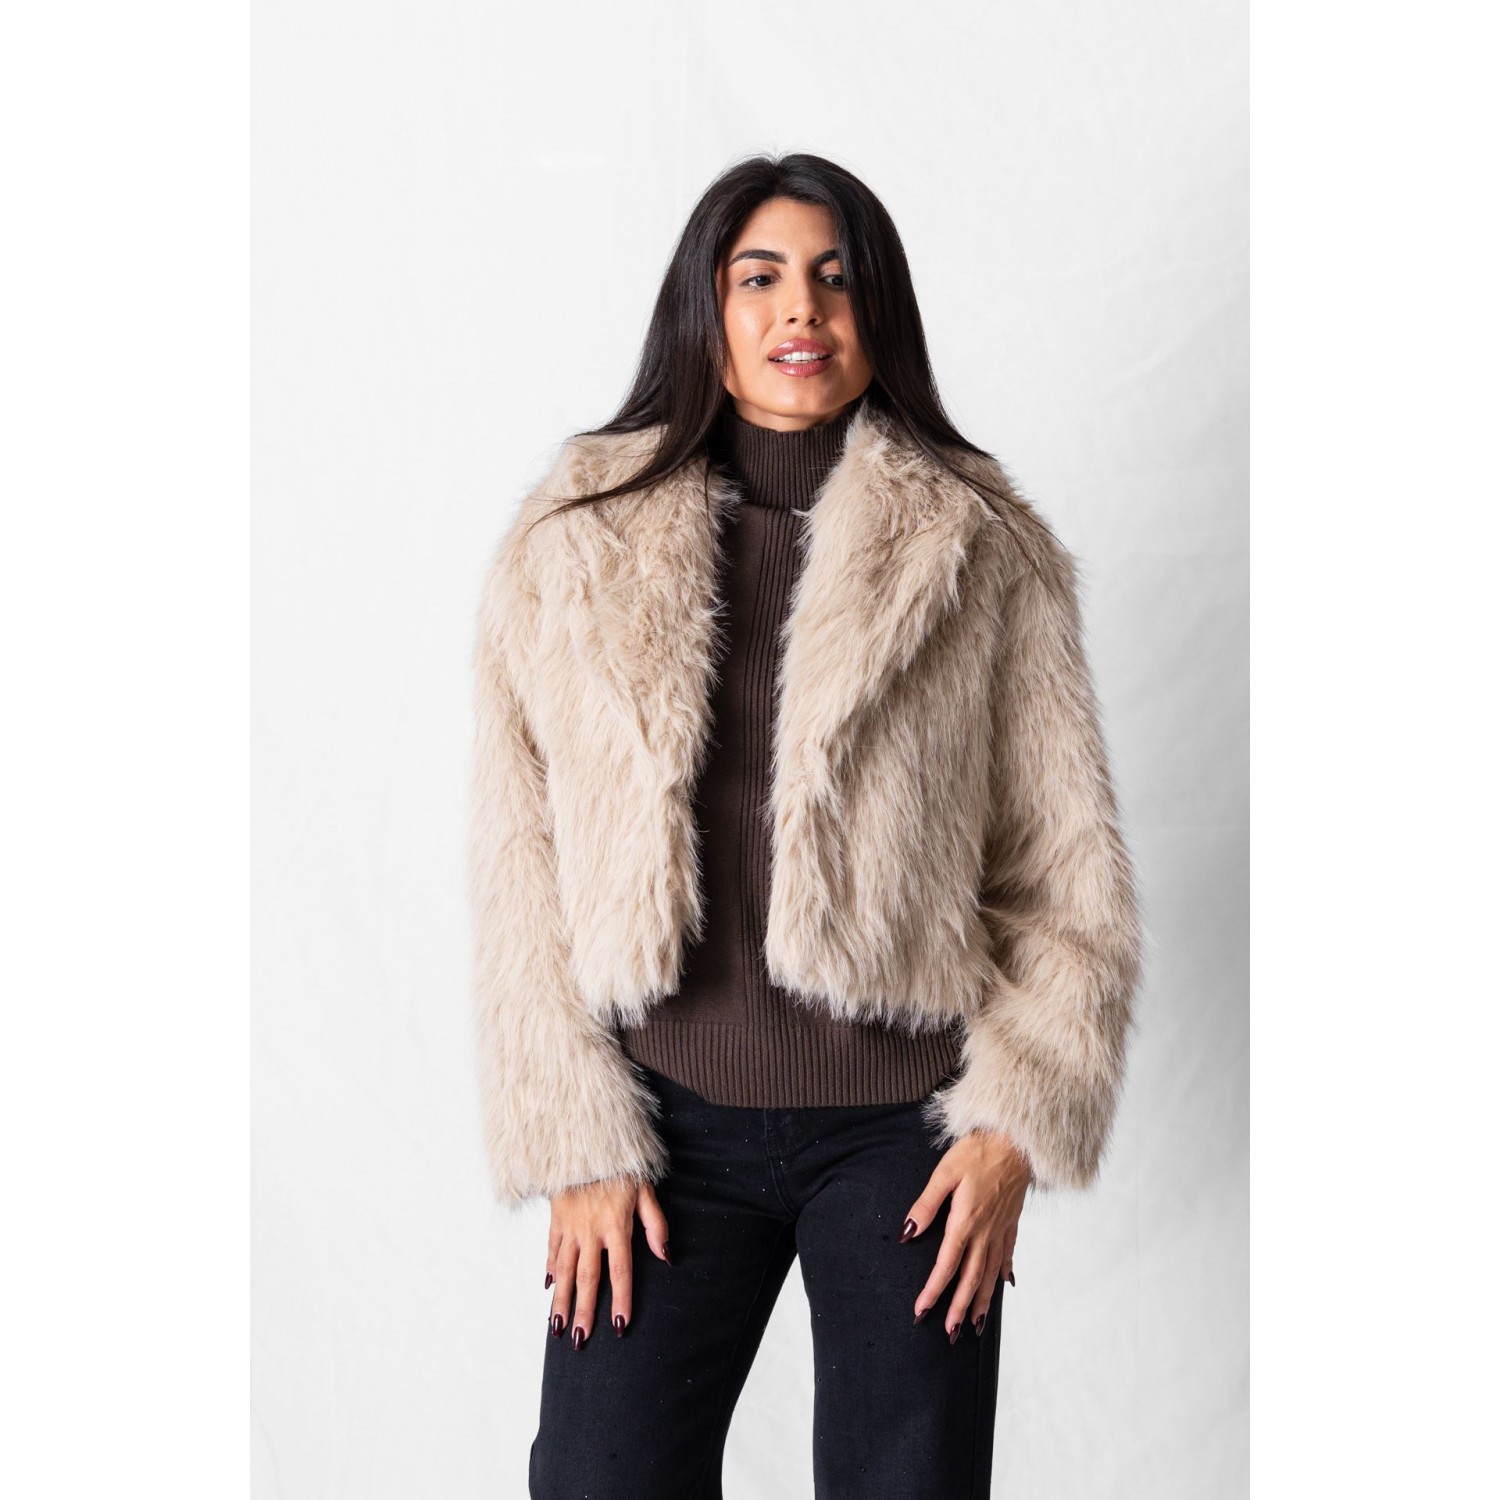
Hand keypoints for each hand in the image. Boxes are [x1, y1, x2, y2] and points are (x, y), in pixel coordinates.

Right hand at [546, 1176, 671, 1346]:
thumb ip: (656, 1224)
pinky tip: (549, 1288)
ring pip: (564, 1270)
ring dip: (561, 1300)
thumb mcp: (645, 1190)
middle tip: (580, 1340)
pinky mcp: (556, 1217)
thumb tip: (666, 1256)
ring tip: (558, 1327)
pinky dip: (550, 1269)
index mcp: (616, 1225)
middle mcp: (591, 1230)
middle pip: (587, 1278)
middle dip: (583, 1311)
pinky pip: (552, 1248)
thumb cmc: (622, 1165)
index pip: (620, 1271)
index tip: (618, 1326)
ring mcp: (570, 1225)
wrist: (587, 1139)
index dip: (620, 1300)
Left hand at [901, 1131, 1033, 1340]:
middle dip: (958, 1307)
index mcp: (966, 1222)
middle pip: (971, 1278)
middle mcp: (985, 1232)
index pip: (946, 1265)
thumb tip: (908, 1232)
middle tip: (950, 1334)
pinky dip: (1004, 1273)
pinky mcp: (1012, 1221)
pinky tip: (1003, 1285)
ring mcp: (1002, 1228)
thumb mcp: (945, 1173)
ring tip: (975, 1324)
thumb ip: (926, 1204)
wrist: (1019, 1141)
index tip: (922, 1311)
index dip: (934, 1291)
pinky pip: (1008, 1255)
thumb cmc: (980, 1150)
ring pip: (991, 1273)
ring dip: (982, 1300)